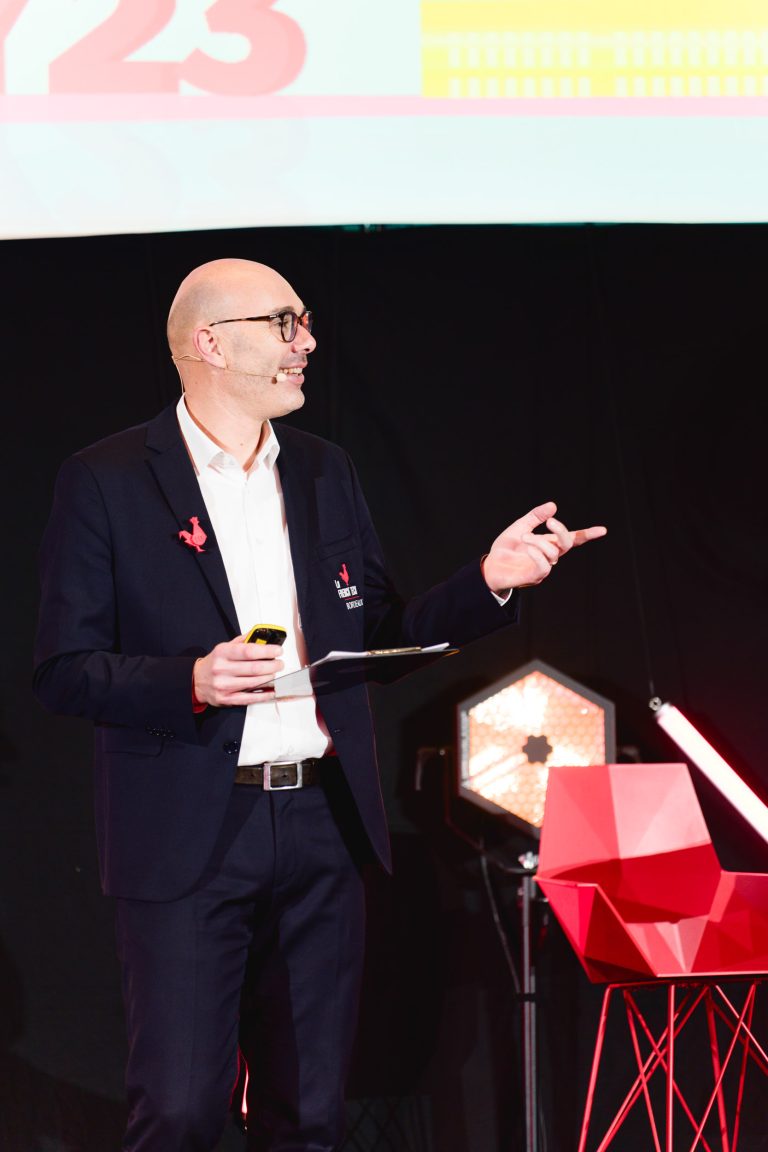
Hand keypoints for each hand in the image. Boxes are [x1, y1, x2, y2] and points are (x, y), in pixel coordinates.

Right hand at [192, 635, 284, 707]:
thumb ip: (244, 641)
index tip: (278, 651)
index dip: (267, 651)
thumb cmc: (214, 663)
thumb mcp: (225, 647)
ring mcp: (224, 685)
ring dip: (269, 678)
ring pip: (254, 682)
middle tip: (279, 664)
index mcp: (222, 653)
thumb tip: (264, 636)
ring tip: (274, 673)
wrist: (196, 680)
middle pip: (255, 668)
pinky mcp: (226, 699)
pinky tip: (271, 690)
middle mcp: (222, 669)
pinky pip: (249, 698)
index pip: (249, 651)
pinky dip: (264, 695)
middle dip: (273, 666)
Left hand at [482, 501, 606, 592]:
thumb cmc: (506, 549)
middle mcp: (549, 556)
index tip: (603, 530)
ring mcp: (543, 568)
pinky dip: (538, 554)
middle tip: (551, 522)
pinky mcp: (535, 577)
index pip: (572, 539)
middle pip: (567, 544)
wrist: (490, 567)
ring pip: (554, 554)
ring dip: (539, 542)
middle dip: (562, 531)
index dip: (587, 535)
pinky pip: (544, 566)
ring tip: (524, 537)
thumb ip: (535, 517)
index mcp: (548, 543)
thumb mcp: (520, 527)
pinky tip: (528, 548)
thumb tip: (553, 505)